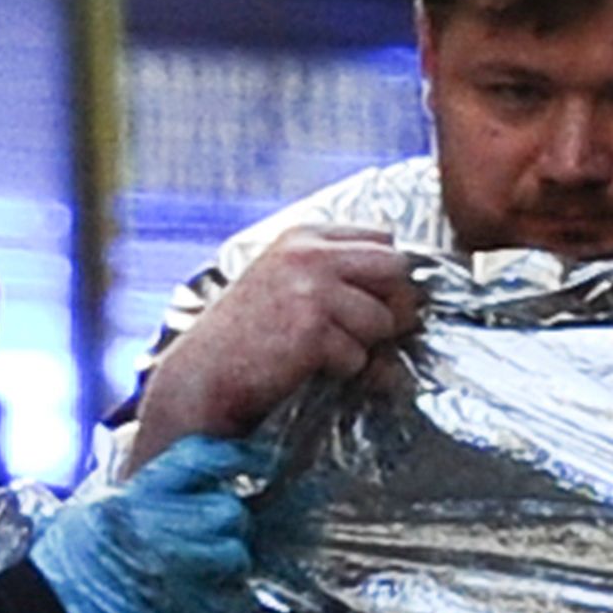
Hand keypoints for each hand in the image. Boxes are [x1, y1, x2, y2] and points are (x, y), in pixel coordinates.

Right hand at [30, 436, 272, 612]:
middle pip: (228, 511)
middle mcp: (157, 527)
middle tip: (220, 532)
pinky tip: (217, 599)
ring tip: (215, 568)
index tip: (256, 462)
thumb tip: (182, 479)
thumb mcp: (96, 506)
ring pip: (236, 555)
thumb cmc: (68, 563)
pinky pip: (232, 600)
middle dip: (231, 523)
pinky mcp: (181, 609)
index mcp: (135, 494)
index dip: (235, 457)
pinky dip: (233, 601)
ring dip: (233, 562)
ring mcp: (172, 569)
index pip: (200, 459)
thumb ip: (142, 491)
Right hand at [131, 228, 422, 449]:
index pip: (383, 239)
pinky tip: (307, 368)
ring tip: (324, 354)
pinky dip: (343, 371)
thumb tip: (409, 302)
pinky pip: (359, 356)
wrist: (203, 376)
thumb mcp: (288, 286)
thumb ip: (339, 279)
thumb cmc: (248, 339)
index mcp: (304, 237)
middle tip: (370, 334)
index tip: (375, 302)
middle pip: (394, 267)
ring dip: (364, 346)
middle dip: (393, 306)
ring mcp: (311, 288)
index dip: (387, 277)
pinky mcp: (312, 328)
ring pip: (382, 318)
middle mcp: (308, 253)